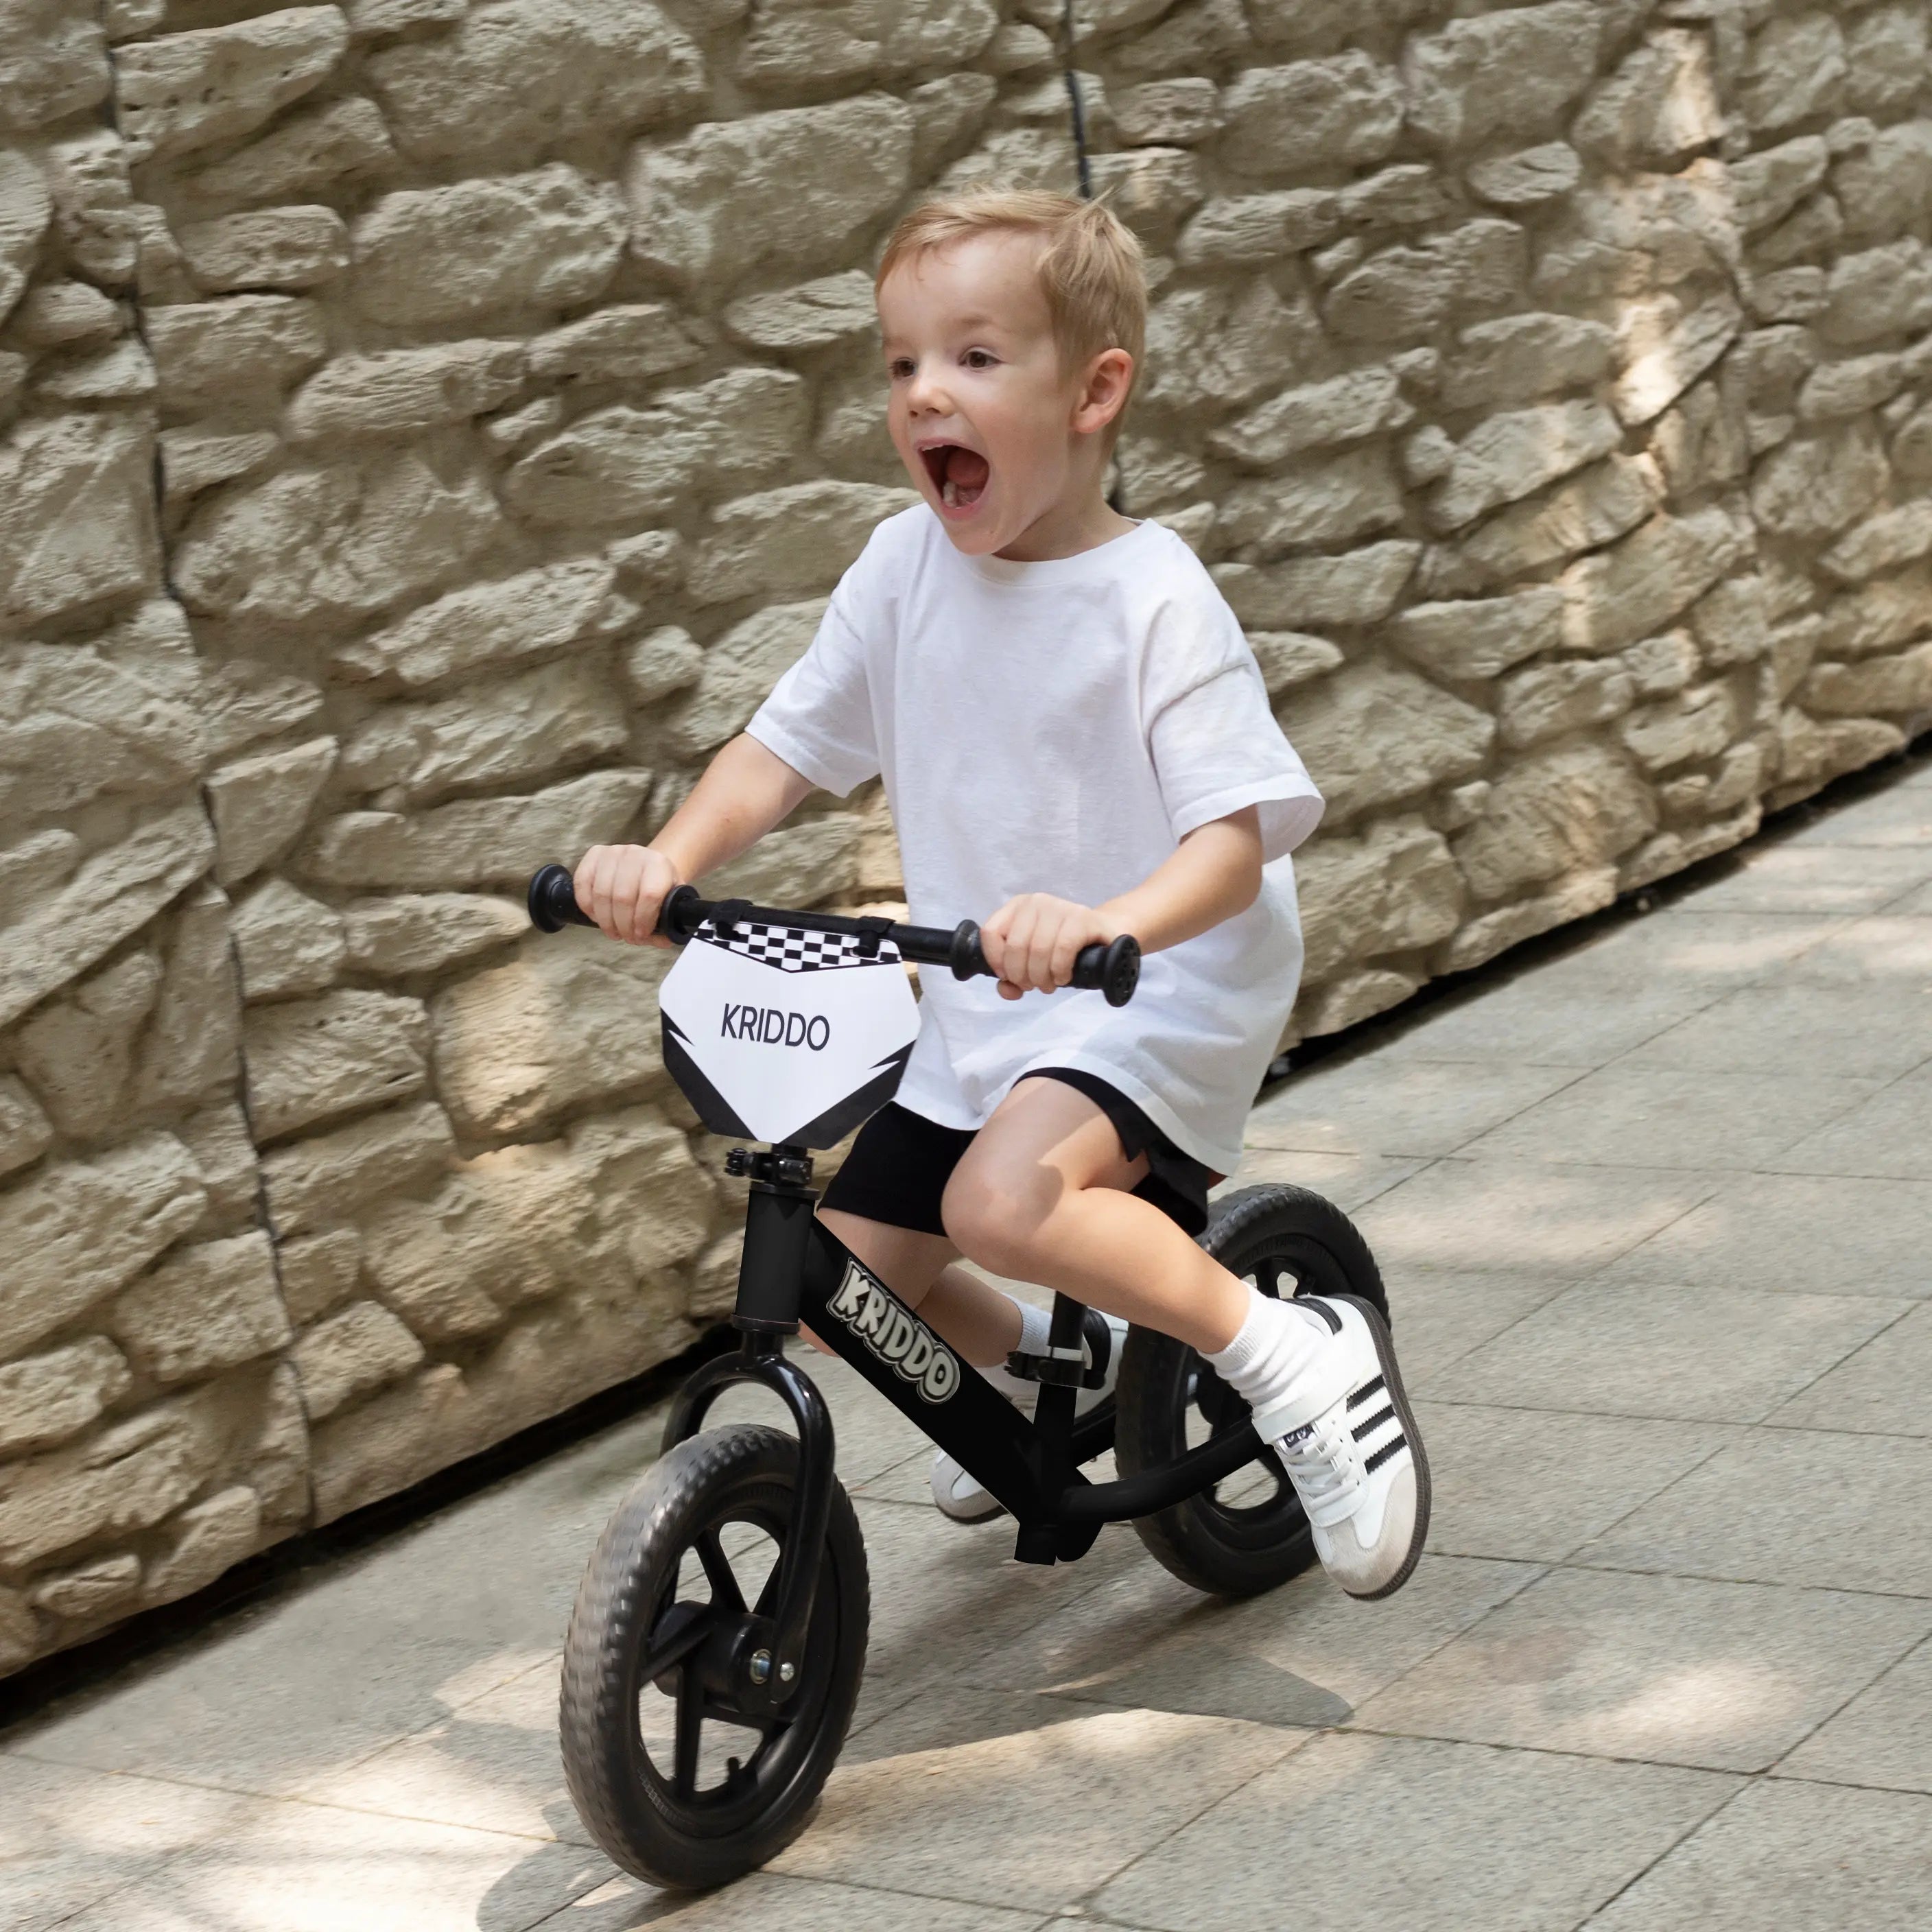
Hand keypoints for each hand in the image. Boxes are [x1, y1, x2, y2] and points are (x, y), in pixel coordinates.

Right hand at [574, 844, 681, 945]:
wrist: (646, 866)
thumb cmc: (657, 886)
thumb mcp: (671, 902)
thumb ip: (670, 923)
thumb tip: (663, 939)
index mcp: (659, 865)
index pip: (649, 894)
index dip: (642, 920)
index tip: (640, 935)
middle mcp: (635, 854)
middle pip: (622, 897)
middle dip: (622, 925)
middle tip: (626, 936)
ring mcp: (612, 852)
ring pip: (601, 893)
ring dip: (605, 920)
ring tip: (612, 930)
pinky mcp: (594, 855)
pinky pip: (582, 883)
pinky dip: (587, 905)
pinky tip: (596, 916)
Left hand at [979, 894, 1112, 1000]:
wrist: (1104, 936)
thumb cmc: (1064, 949)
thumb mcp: (1033, 961)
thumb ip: (1012, 977)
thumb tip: (1007, 990)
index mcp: (1018, 906)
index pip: (991, 933)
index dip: (996, 961)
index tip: (1009, 977)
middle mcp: (1037, 902)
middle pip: (1014, 946)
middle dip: (1022, 976)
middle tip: (1034, 986)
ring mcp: (1060, 907)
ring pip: (1038, 949)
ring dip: (1041, 977)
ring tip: (1049, 985)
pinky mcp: (1083, 918)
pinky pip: (1062, 948)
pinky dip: (1060, 970)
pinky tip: (1063, 977)